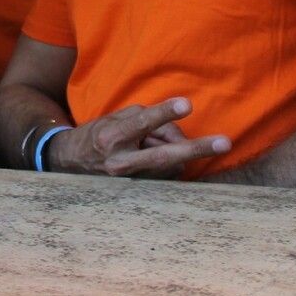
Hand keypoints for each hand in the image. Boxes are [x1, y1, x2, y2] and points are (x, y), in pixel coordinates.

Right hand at [48, 98, 229, 177]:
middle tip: (224, 142)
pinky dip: (167, 159)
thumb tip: (174, 131)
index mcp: (111, 138)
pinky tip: (152, 152)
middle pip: (165, 156)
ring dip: (172, 147)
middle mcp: (121, 162)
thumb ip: (143, 120)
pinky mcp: (139, 191)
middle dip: (196, 149)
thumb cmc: (96, 135)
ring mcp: (131, 181)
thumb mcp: (114, 119)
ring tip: (153, 141)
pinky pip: (166, 172)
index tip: (186, 104)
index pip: (143, 123)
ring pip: (170, 163)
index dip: (165, 113)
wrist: (71, 164)